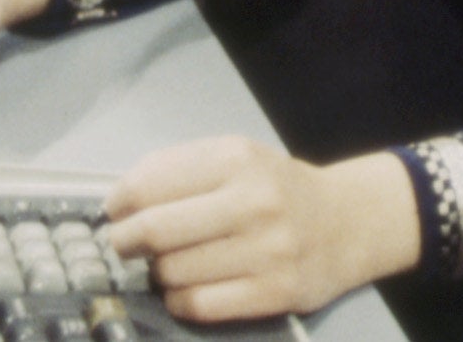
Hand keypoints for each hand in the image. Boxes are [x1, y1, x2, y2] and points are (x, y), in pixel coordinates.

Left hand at [105, 136, 420, 322]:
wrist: (347, 222)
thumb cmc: (278, 188)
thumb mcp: (239, 158)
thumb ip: (181, 169)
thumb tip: (118, 198)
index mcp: (240, 158)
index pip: (150, 184)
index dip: (119, 204)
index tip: (115, 213)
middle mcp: (254, 200)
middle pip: (155, 231)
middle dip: (125, 241)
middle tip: (125, 244)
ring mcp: (266, 249)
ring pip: (172, 272)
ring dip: (158, 272)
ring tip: (171, 262)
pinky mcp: (273, 293)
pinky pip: (196, 305)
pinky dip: (178, 300)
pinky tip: (187, 287)